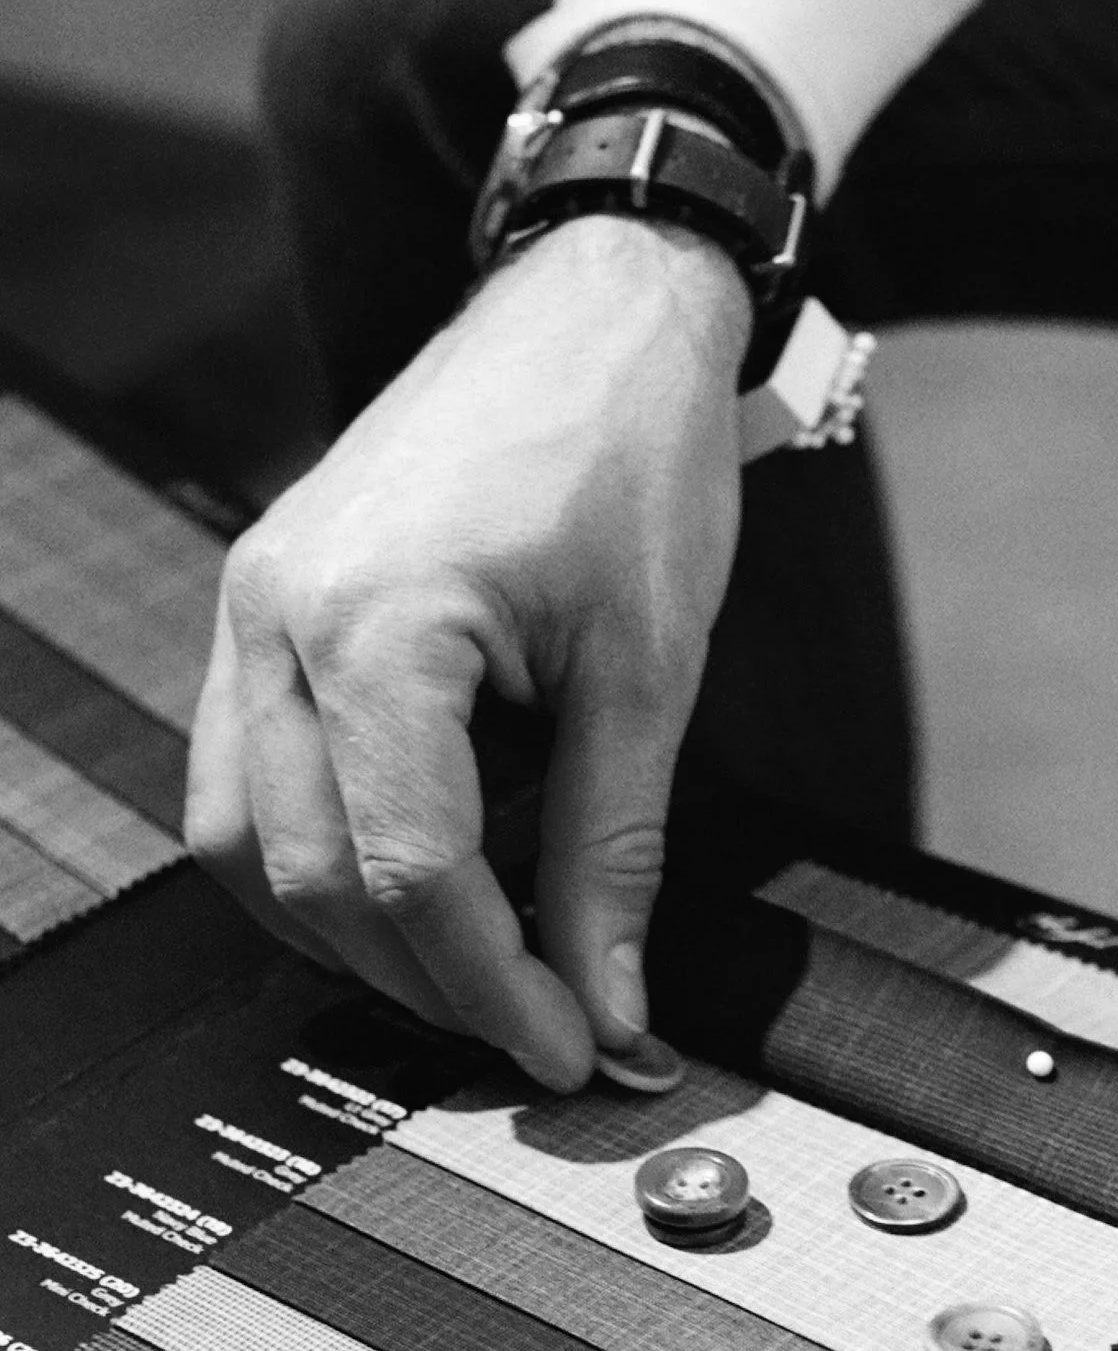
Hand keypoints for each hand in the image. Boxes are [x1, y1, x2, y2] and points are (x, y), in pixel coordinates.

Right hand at [186, 213, 751, 1088]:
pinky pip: (236, 773)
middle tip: (532, 1029)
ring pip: (241, 840)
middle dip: (423, 982)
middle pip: (312, 876)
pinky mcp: (262, 599)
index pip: (411, 872)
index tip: (568, 1047)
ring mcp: (252, 602)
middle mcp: (280, 614)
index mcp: (379, 622)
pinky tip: (394, 887)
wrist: (595, 303)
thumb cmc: (629, 446)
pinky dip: (307, 855)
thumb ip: (615, 852)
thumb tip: (611, 1001)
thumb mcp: (649, 670)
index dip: (493, 987)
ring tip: (465, 975)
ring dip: (345, 935)